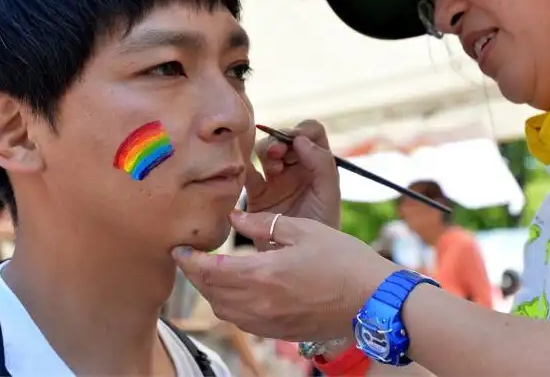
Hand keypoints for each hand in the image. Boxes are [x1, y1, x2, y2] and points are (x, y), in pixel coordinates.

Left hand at [173, 211, 396, 340]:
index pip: (210, 270)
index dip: (188, 260)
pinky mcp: (279, 331)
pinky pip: (242, 321)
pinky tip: (236, 289)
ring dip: (210, 292)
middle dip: (194, 275)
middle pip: (210, 293)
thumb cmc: (342, 258)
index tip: (178, 248)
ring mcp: (269, 322)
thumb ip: (262, 225)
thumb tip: (234, 218)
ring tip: (210, 272)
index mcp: (263, 274)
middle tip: (189, 257)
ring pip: (223, 310)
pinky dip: (230, 305)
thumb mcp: (303, 230)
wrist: (371, 299)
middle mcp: (260, 303)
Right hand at [246, 120, 340, 231]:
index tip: (297, 140)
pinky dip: (243, 168)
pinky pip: (246, 174)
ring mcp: (274, 179)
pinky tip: (247, 173)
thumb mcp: (329, 195)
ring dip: (265, 152)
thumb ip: (321, 165)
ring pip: (263, 151)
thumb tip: (300, 138)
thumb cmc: (322, 228)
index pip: (311, 132)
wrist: (302, 262)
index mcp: (317, 163)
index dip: (303, 130)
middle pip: (283, 137)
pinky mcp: (255, 194)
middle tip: (279, 153)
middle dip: (279, 139)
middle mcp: (295, 166)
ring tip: (272, 168)